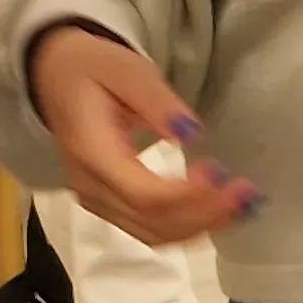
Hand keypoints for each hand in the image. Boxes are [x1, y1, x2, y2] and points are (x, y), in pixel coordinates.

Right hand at [31, 25, 258, 244]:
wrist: (55, 76)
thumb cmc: (92, 69)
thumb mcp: (125, 69)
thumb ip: (156, 100)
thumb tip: (190, 133)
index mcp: (91, 152)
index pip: (141, 193)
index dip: (186, 195)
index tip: (222, 174)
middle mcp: (90, 187)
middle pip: (151, 222)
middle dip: (204, 215)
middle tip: (248, 195)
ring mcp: (96, 201)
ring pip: (152, 234)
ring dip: (200, 226)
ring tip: (242, 206)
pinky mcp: (108, 205)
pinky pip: (148, 230)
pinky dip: (185, 227)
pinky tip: (215, 212)